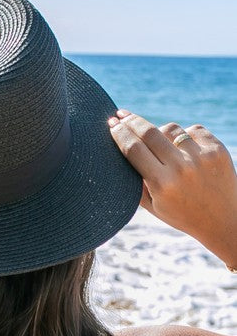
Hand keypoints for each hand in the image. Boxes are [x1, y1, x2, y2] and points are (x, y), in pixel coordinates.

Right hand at [108, 109, 236, 268]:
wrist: (224, 221)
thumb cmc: (182, 214)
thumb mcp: (153, 206)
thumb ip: (134, 182)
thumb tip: (118, 150)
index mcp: (161, 184)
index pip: (133, 149)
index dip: (119, 132)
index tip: (111, 123)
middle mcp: (181, 168)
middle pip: (149, 132)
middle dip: (131, 120)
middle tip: (122, 114)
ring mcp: (201, 157)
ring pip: (170, 128)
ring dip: (161, 132)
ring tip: (159, 142)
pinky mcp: (217, 150)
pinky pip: (193, 129)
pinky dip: (186, 136)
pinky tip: (185, 148)